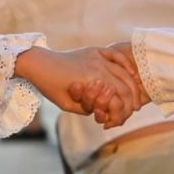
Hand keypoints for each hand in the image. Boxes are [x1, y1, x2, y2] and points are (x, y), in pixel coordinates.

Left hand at [15, 46, 144, 128]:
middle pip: (125, 87)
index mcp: (94, 81)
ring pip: (125, 73)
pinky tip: (133, 73)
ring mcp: (99, 57)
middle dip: (130, 103)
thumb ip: (88, 109)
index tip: (112, 123)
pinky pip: (116, 55)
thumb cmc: (50, 86)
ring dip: (133, 87)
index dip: (119, 115)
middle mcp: (100, 67)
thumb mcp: (68, 105)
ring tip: (134, 100)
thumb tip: (105, 112)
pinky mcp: (95, 51)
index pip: (118, 100)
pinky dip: (126, 64)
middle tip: (130, 112)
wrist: (39, 63)